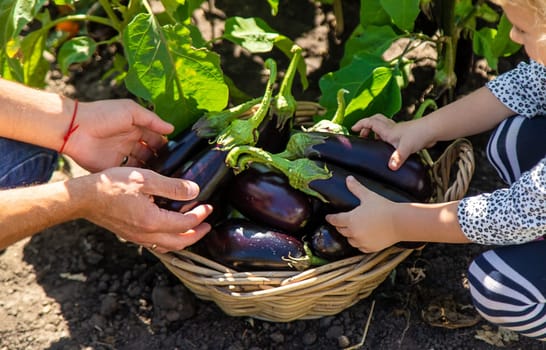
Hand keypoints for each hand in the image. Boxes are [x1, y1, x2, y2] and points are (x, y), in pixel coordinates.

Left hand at [64, 99, 173, 171]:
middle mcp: (129, 143)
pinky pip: (128, 174)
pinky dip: (138, 178)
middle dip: (161, 160)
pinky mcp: (111, 168)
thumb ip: (152, 120)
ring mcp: (121, 156)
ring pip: (141, 165)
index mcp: (135, 128)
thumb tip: (172, 129)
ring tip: (166, 177)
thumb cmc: (103, 114)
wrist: (75, 128)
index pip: (155, 138)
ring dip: (151, 170)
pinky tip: (150, 182)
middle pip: (150, 154)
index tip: (180, 154)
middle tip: (175, 168)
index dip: (166, 145)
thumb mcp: (131, 111)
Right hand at [77, 167, 212, 252]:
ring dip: (184, 239)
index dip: (201, 216)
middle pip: (180, 242)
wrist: (82, 198)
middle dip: (197, 234)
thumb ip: (172, 187)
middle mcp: (146, 235)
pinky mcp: (130, 235)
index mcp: (152, 221)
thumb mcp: (145, 179)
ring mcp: (137, 238)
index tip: (209, 206)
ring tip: (193, 228)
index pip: (186, 223)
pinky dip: (169, 239)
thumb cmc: (111, 185)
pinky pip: (156, 244)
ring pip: (168, 246)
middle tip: (207, 223)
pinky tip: (170, 227)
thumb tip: (194, 191)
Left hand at [325, 176, 399, 252]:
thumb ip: (356, 188)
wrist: (400, 222)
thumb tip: (348, 178)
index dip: (331, 218)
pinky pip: (360, 247)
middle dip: (340, 226)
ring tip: (352, 230)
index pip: (336, 220)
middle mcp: (354, 232)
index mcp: (351, 220)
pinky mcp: (370, 248)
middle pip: (341, 230)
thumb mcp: (368, 196)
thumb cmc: (384, 208)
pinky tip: (361, 239)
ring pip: (350, 240)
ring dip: (349, 235)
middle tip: (341, 222)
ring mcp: (362, 241)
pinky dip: (359, 243)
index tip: (328, 217)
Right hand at [352, 114, 433, 169]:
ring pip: (383, 126)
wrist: (433, 130)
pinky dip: (385, 135)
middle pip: (375, 120)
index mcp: (388, 130)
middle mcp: (391, 128)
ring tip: (372, 140)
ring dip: (376, 130)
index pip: (370, 122)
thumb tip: (391, 167)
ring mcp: (398, 131)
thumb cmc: (419, 135)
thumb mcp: (405, 148)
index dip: (360, 124)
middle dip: (366, 125)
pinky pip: (390, 132)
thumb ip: (397, 158)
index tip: (353, 129)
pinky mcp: (404, 135)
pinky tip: (387, 146)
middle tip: (362, 135)